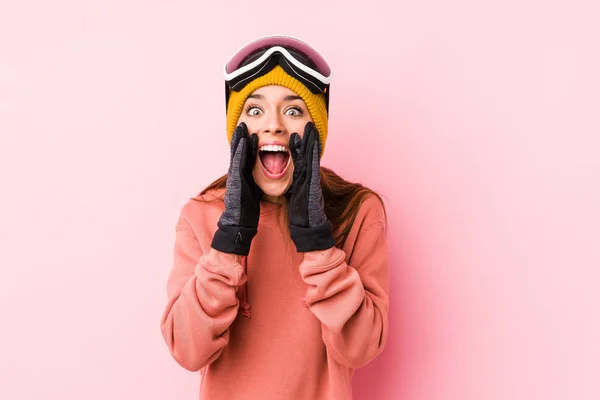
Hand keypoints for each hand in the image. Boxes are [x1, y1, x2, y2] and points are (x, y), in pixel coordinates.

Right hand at [211, 122, 262, 254]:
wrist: (239, 224)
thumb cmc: (246, 211)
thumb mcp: (253, 193)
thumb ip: (254, 183)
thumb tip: (260, 178)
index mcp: (242, 178)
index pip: (245, 158)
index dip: (247, 145)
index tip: (251, 132)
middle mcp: (237, 176)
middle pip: (239, 153)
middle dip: (240, 139)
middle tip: (242, 123)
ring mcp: (235, 178)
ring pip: (236, 155)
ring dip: (238, 140)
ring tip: (241, 127)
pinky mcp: (235, 182)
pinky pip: (238, 163)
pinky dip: (240, 151)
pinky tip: (243, 141)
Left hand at [287, 122, 335, 251]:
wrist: (309, 230)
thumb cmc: (302, 217)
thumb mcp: (295, 199)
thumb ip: (294, 189)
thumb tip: (288, 183)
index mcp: (303, 182)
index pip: (301, 161)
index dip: (300, 148)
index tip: (296, 134)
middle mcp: (309, 179)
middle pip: (308, 155)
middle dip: (309, 139)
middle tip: (309, 124)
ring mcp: (312, 181)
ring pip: (312, 157)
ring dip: (312, 142)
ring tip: (311, 127)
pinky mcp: (312, 185)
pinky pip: (313, 165)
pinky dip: (312, 153)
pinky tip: (310, 142)